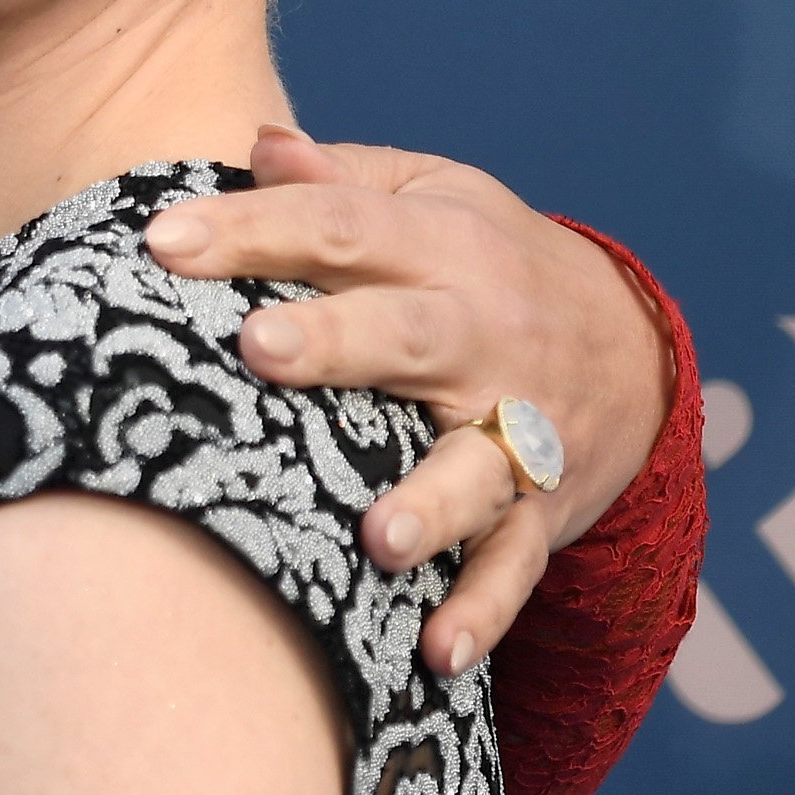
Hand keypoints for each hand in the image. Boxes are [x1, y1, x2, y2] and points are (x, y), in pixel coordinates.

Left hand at [142, 126, 673, 677]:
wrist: (632, 347)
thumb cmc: (484, 258)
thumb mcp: (431, 195)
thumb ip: (341, 176)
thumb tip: (256, 141)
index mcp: (445, 244)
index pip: (341, 225)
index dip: (252, 228)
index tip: (162, 240)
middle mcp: (484, 333)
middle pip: (404, 335)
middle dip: (334, 342)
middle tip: (260, 349)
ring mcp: (518, 427)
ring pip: (474, 467)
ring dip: (430, 505)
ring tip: (376, 536)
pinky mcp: (541, 508)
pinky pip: (515, 566)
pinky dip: (482, 612)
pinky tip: (434, 653)